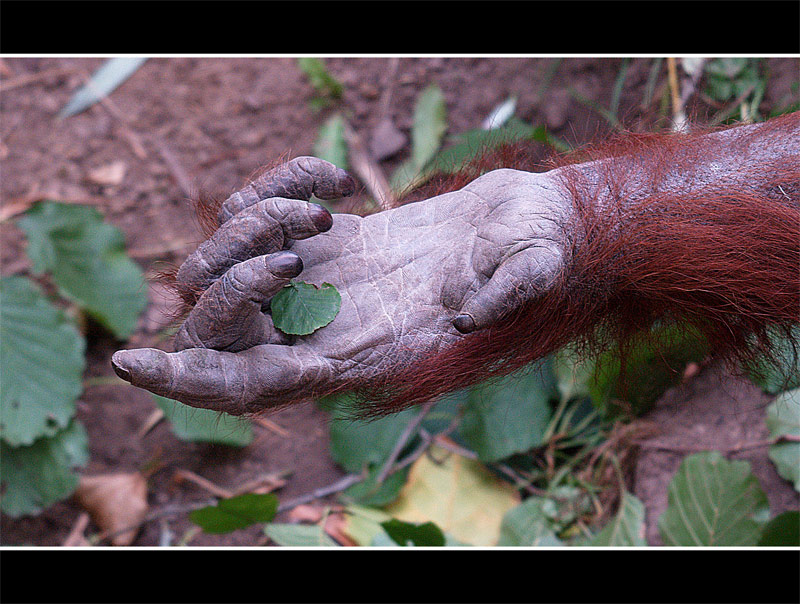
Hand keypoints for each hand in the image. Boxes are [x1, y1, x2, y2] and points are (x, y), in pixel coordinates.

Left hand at [112, 157, 572, 414]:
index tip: (133, 362)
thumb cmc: (538, 250)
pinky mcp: (321, 239)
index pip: (258, 387)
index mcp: (365, 352)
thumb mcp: (536, 267)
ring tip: (316, 207)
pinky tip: (329, 178)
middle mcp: (329, 325)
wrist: (525, 226)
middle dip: (224, 280)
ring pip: (223, 268)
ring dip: (241, 227)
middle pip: (220, 328)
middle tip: (293, 242)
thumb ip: (509, 289)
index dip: (194, 382)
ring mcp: (319, 281)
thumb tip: (467, 305)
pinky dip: (273, 187)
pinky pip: (258, 216)